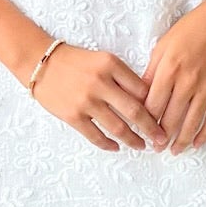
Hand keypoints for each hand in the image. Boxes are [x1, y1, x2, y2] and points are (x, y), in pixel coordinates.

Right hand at [31, 42, 169, 151]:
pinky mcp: (73, 116)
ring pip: (118, 127)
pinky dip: (109, 144)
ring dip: (134, 140)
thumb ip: (123, 77)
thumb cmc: (76, 62)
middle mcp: (100, 83)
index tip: (163, 116)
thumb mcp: (104, 59)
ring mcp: (86, 101)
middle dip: (152, 128)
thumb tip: (147, 101)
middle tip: (162, 139)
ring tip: (142, 145)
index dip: (155, 105)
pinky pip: (96, 136)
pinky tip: (117, 147)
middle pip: (135, 111)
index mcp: (111, 65)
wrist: (41, 63)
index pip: (142, 89)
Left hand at [142, 0, 205, 153]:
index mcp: (169, 69)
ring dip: (181, 141)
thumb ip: (151, 72)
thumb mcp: (162, 46)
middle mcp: (187, 81)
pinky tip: (197, 144)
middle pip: (171, 118)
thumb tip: (140, 96)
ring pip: (192, 123)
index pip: (152, 105)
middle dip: (160, 137)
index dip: (144, 122)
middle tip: (154, 148)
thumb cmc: (190, 29)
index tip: (139, 131)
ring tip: (173, 151)